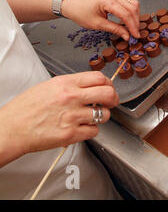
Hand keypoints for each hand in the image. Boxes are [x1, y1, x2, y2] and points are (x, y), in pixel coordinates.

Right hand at [0, 72, 117, 166]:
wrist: (11, 128)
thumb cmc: (26, 109)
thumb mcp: (48, 86)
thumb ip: (71, 85)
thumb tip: (91, 86)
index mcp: (65, 83)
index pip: (99, 78)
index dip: (108, 83)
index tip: (109, 88)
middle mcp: (71, 98)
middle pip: (108, 94)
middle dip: (113, 99)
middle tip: (110, 102)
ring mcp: (72, 116)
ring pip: (104, 115)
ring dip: (101, 116)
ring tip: (92, 117)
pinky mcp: (71, 134)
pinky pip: (94, 131)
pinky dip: (90, 130)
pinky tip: (82, 128)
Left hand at [61, 0, 140, 40]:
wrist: (71, 5)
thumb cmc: (80, 13)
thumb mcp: (97, 24)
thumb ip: (114, 29)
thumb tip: (127, 35)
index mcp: (106, 1)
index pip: (126, 14)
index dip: (132, 26)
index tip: (135, 35)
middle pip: (132, 7)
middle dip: (135, 21)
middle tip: (135, 33)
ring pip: (132, 4)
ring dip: (135, 16)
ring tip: (133, 27)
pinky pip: (127, 3)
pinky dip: (130, 12)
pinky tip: (128, 20)